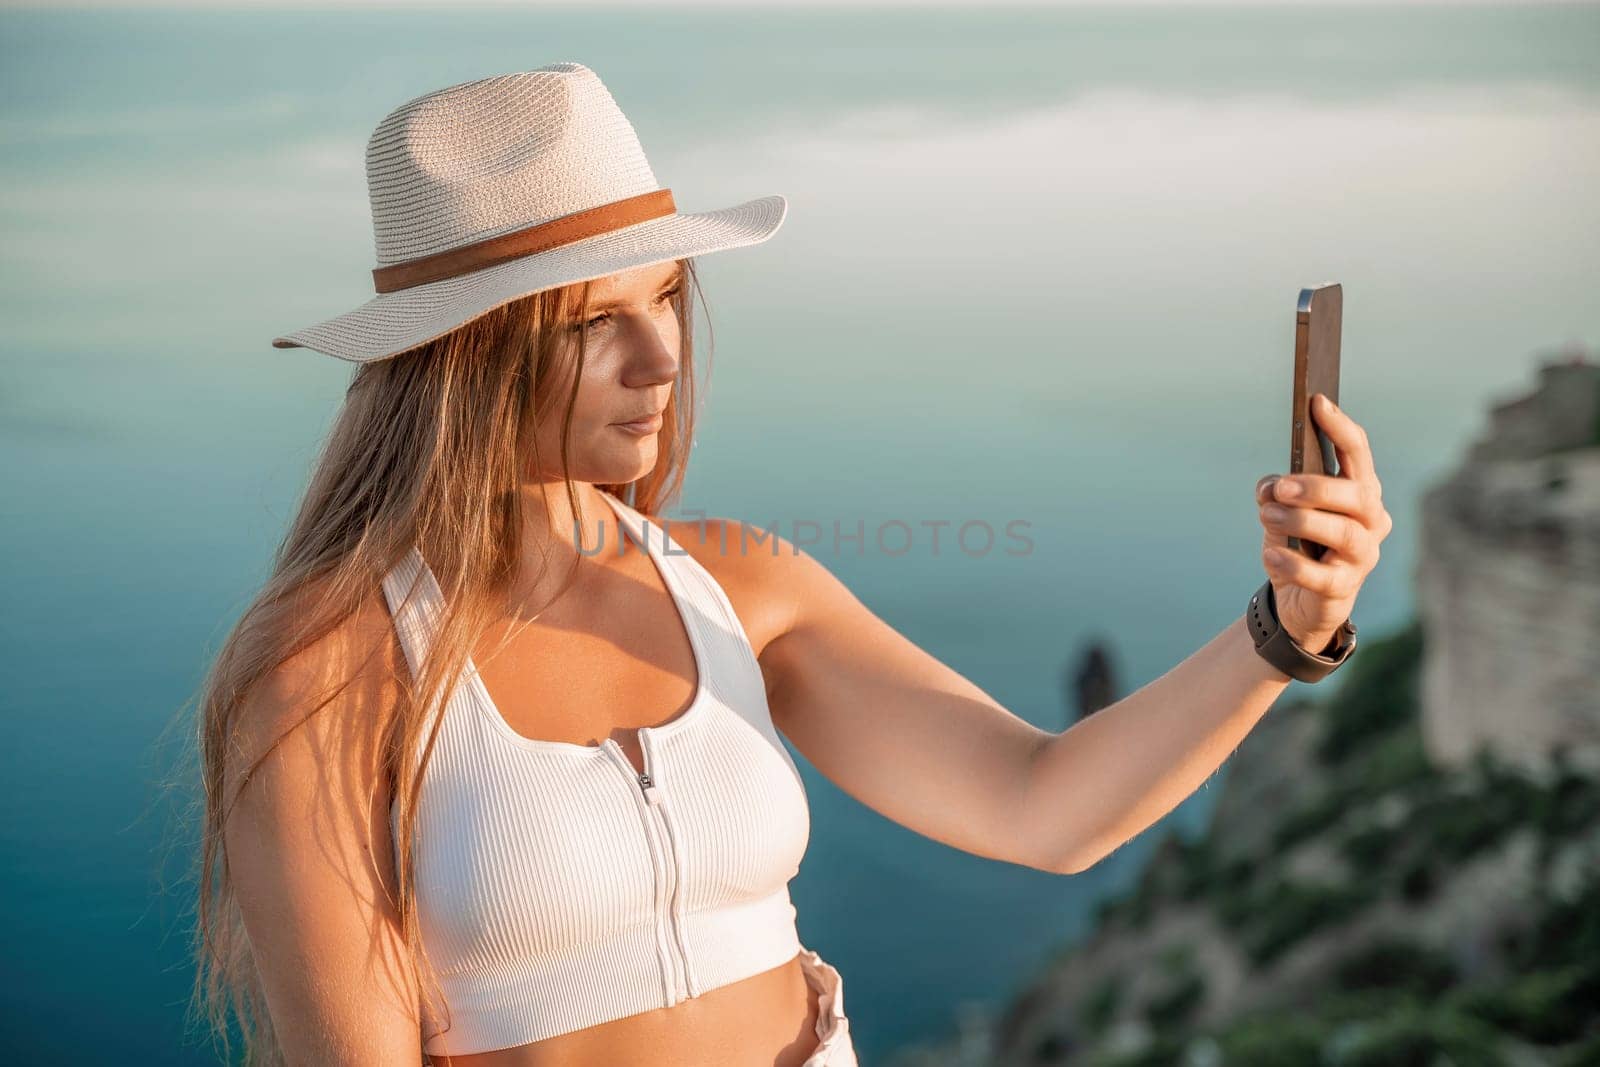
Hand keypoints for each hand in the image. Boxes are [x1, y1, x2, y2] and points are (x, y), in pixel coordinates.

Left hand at [1254, 393, 1392, 653]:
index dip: (1339, 427)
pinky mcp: (1345, 588)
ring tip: (1266, 515)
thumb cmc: (1296, 543)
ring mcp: (1363, 556)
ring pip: (1343, 531)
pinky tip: (1269, 553)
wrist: (1297, 600)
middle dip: (1316, 486)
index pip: (1357, 453)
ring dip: (1300, 520)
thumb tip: (1270, 487)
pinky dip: (1292, 561)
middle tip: (1280, 488)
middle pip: (1356, 493)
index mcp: (1359, 491)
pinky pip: (1322, 574)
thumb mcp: (1279, 511)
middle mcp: (1371, 520)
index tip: (1316, 402)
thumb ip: (1275, 492)